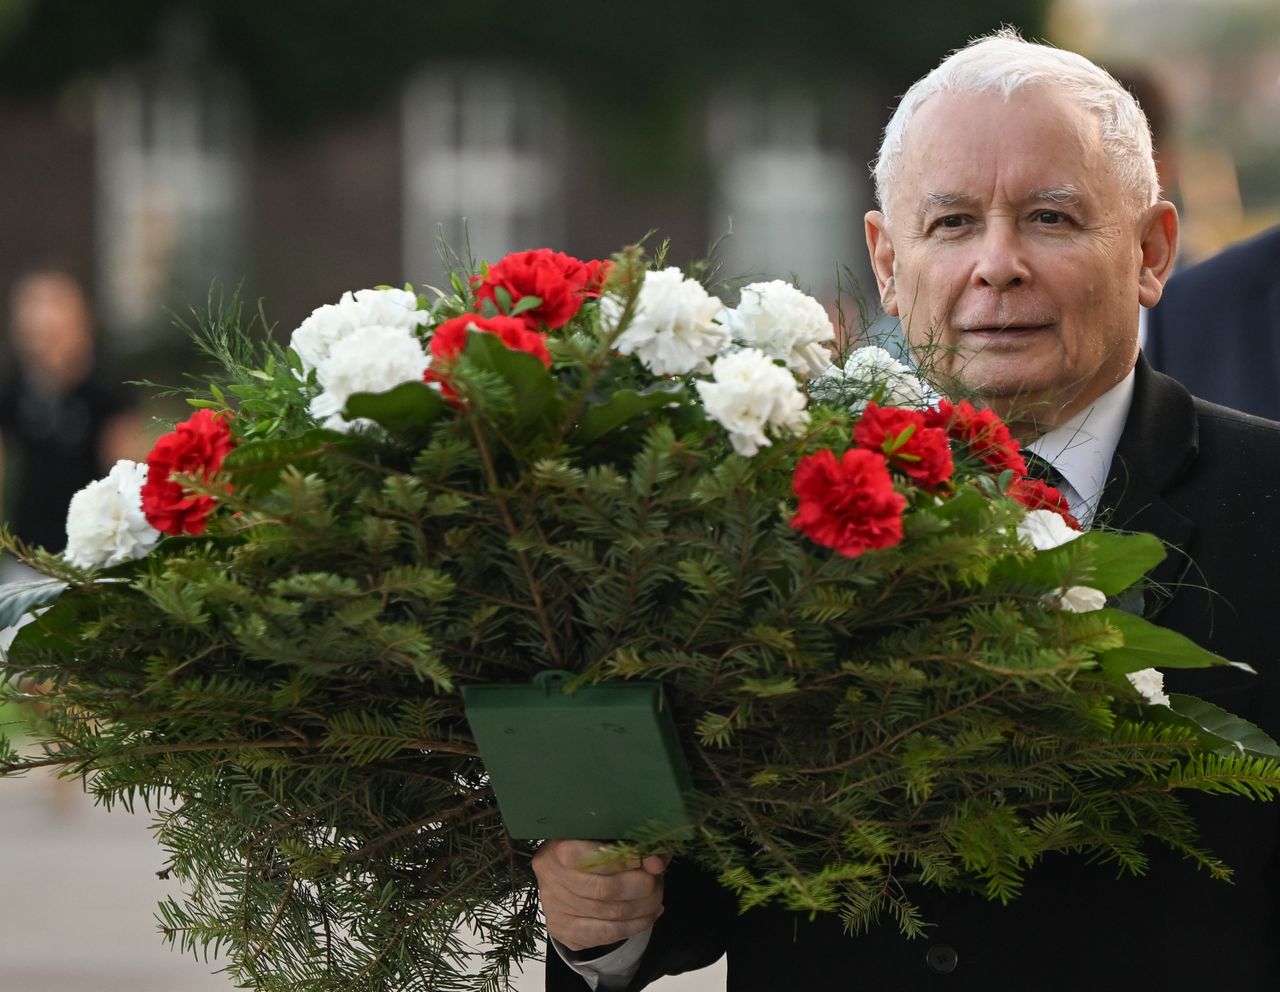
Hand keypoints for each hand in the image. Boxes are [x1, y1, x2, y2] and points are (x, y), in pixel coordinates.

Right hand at [532, 839, 667, 951]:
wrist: (562, 873)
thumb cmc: (589, 848)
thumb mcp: (607, 838)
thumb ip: (634, 845)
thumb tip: (657, 862)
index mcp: (560, 848)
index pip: (597, 859)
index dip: (629, 862)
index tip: (650, 861)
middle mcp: (552, 878)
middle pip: (605, 890)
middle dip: (640, 888)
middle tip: (656, 883)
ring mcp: (555, 907)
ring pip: (609, 915)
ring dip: (642, 909)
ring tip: (656, 900)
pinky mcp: (563, 929)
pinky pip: (605, 934)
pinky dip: (633, 927)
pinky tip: (647, 916)